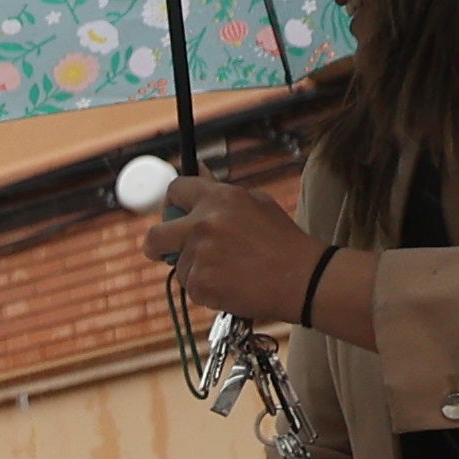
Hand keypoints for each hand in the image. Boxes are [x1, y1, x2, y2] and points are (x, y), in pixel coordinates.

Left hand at [135, 173, 327, 327]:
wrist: (303, 279)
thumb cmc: (283, 241)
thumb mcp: (256, 203)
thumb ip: (220, 192)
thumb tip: (197, 169)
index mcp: (218, 198)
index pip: (175, 190)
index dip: (173, 202)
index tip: (174, 213)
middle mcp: (204, 224)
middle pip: (155, 235)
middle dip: (157, 243)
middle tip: (164, 249)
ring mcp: (200, 256)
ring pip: (179, 265)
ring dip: (196, 269)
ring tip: (230, 270)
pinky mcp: (201, 284)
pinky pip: (192, 287)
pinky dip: (207, 289)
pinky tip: (232, 284)